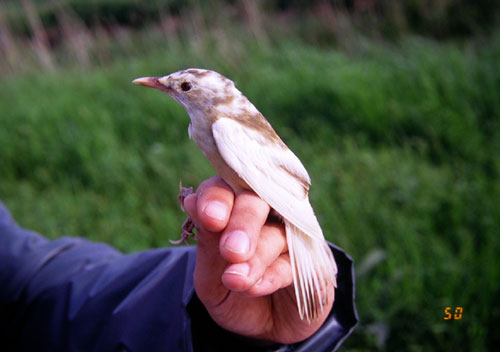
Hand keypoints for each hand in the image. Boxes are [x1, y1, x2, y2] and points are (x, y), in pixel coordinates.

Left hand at [183, 176, 333, 343]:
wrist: (264, 332)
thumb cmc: (233, 295)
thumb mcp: (210, 278)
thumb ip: (207, 244)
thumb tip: (192, 202)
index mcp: (233, 209)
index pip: (224, 187)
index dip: (217, 197)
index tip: (211, 219)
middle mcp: (265, 214)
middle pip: (258, 199)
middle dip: (243, 223)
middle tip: (232, 251)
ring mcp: (292, 234)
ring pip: (277, 231)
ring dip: (257, 256)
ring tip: (236, 279)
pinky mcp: (313, 259)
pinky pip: (295, 260)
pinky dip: (273, 275)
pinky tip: (254, 288)